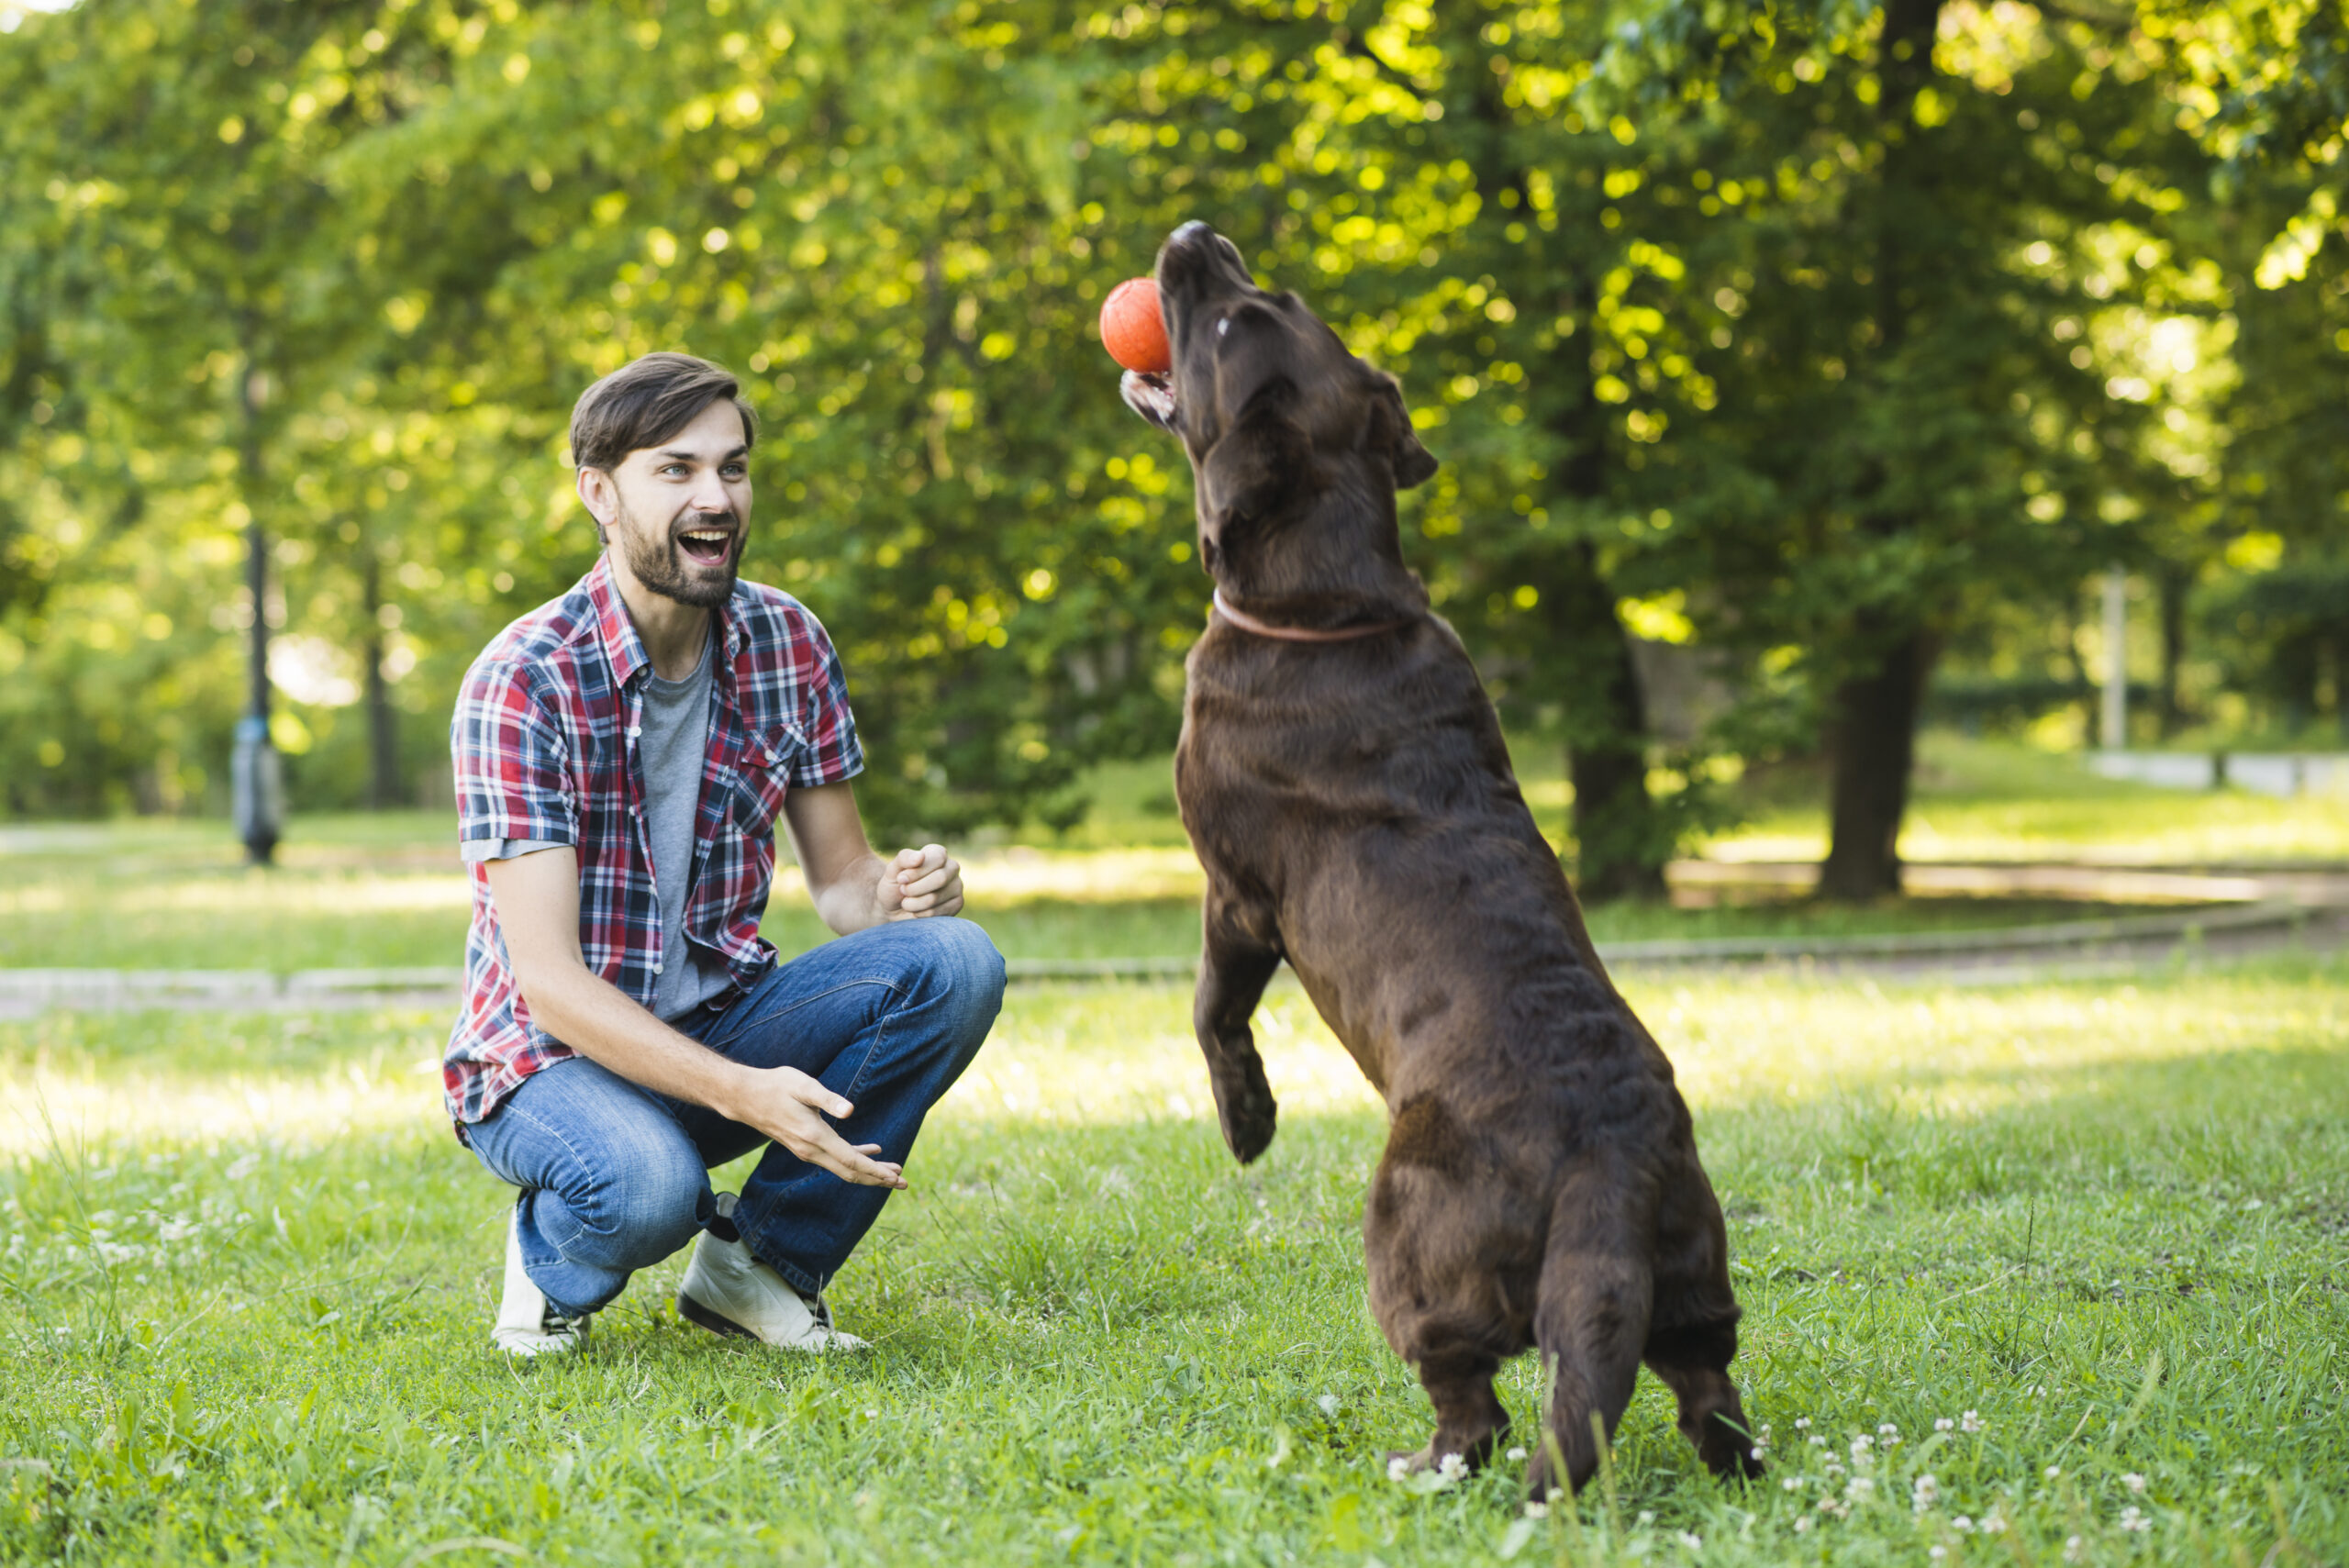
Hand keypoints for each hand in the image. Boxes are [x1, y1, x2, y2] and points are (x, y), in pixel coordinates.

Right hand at [728, 1066, 905, 1188]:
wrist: (745, 1098)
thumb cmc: (775, 1086)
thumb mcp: (803, 1085)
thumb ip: (827, 1099)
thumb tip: (850, 1110)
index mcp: (814, 1137)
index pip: (851, 1160)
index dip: (875, 1171)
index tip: (895, 1178)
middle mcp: (811, 1150)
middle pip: (850, 1172)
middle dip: (877, 1178)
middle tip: (903, 1183)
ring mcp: (807, 1151)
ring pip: (843, 1168)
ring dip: (869, 1171)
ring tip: (894, 1172)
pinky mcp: (805, 1146)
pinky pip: (835, 1159)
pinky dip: (855, 1158)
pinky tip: (872, 1150)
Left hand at [878, 843, 962, 919]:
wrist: (895, 908)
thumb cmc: (895, 885)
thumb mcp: (892, 869)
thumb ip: (904, 858)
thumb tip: (921, 856)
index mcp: (938, 853)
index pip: (937, 859)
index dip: (917, 871)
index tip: (901, 879)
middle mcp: (951, 867)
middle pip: (940, 878)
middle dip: (914, 889)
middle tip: (903, 891)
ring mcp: (957, 886)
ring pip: (936, 898)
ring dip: (913, 903)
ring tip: (907, 902)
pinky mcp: (957, 904)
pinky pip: (937, 912)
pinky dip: (921, 914)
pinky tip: (917, 910)